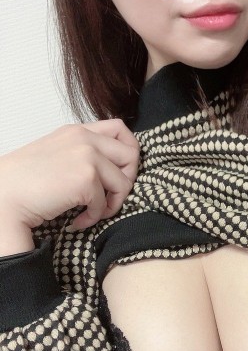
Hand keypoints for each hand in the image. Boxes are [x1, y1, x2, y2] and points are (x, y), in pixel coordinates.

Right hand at [0, 118, 140, 231]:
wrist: (3, 196)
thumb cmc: (26, 181)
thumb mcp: (57, 152)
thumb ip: (83, 151)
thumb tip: (113, 168)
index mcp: (78, 131)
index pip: (121, 129)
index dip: (129, 152)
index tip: (120, 172)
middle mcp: (85, 138)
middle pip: (132, 154)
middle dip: (127, 180)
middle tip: (109, 196)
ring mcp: (87, 157)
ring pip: (124, 183)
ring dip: (112, 204)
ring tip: (92, 212)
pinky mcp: (85, 179)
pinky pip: (105, 204)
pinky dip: (94, 218)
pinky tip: (78, 221)